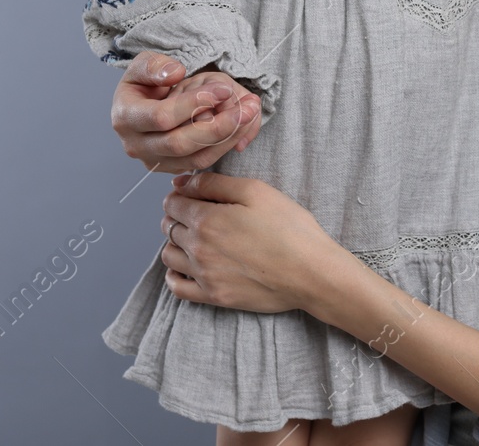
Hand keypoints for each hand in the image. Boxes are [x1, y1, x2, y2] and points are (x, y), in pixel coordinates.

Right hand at [110, 52, 262, 172]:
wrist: (143, 104)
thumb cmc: (145, 82)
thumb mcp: (142, 64)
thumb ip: (154, 65)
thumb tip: (175, 74)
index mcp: (126, 118)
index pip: (161, 117)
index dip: (193, 104)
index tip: (223, 88)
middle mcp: (137, 146)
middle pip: (180, 144)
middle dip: (218, 126)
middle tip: (247, 107)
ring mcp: (155, 161)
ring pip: (196, 158)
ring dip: (229, 137)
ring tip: (251, 114)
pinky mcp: (174, 167)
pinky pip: (204, 162)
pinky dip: (226, 145)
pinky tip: (243, 126)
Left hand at [159, 171, 340, 314]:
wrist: (310, 272)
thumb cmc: (289, 228)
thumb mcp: (256, 191)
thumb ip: (214, 183)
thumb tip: (182, 182)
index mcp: (206, 219)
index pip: (172, 203)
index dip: (179, 194)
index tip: (191, 194)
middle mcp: (198, 248)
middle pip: (169, 227)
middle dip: (177, 215)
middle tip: (198, 212)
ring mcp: (204, 275)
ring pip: (168, 255)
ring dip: (175, 242)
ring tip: (195, 237)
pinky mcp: (214, 297)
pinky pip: (176, 288)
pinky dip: (174, 274)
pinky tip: (186, 266)